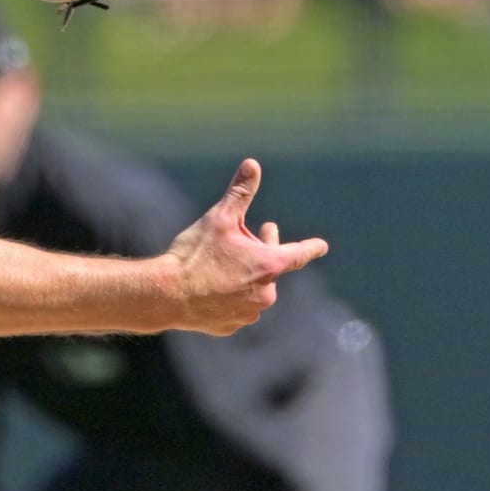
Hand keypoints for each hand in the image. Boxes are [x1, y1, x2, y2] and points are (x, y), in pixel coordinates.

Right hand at [162, 159, 327, 335]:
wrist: (167, 294)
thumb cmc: (195, 254)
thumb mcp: (219, 217)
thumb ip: (240, 192)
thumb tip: (252, 164)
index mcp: (268, 266)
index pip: (298, 254)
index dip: (311, 247)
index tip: (322, 246)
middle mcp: (265, 293)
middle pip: (271, 268)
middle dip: (264, 249)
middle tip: (257, 234)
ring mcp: (249, 313)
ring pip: (253, 288)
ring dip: (245, 274)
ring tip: (223, 262)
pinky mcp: (231, 326)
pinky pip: (236, 306)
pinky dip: (229, 294)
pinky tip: (211, 286)